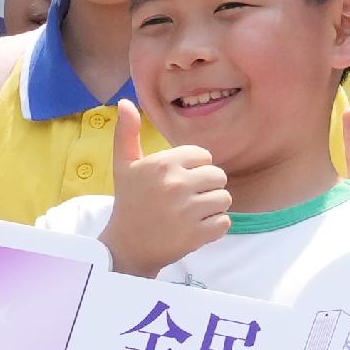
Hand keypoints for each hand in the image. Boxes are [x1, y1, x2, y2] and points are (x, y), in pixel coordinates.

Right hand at [104, 112, 231, 271]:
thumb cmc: (129, 202)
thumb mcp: (124, 165)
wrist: (126, 247)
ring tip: (190, 214)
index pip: (205, 156)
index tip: (178, 181)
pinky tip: (194, 229)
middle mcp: (175, 184)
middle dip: (207, 188)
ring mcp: (187, 211)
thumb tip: (125, 101)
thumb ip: (127, 132)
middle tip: (186, 199)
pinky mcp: (196, 235)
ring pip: (225, 199)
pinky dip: (214, 227)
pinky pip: (225, 222)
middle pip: (219, 176)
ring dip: (212, 208)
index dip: (195, 169)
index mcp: (162, 164)